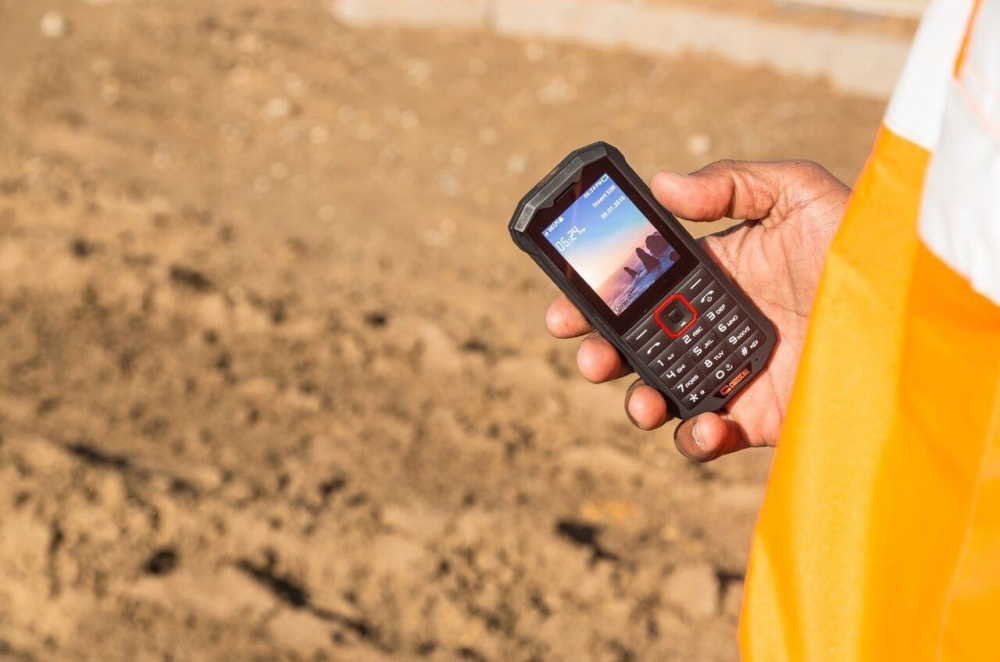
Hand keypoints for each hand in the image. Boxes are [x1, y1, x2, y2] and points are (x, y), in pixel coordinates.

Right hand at [546, 160, 849, 460]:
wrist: (910, 308)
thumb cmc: (859, 244)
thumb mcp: (799, 195)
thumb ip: (732, 185)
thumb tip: (663, 186)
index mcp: (710, 276)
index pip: (637, 287)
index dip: (595, 295)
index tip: (565, 300)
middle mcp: (710, 326)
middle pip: (634, 345)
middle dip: (598, 350)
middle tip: (588, 352)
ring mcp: (730, 373)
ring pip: (660, 395)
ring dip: (636, 401)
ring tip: (643, 401)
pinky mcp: (757, 417)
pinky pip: (709, 437)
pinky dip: (694, 439)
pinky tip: (706, 425)